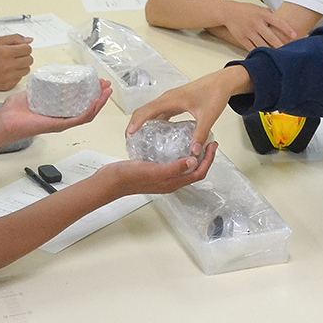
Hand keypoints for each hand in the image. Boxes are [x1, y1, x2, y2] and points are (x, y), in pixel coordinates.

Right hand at [0, 34, 33, 90]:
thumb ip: (14, 39)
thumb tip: (30, 40)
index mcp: (6, 52)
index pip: (28, 49)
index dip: (24, 47)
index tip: (18, 48)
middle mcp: (8, 66)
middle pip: (30, 60)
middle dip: (24, 56)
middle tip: (13, 56)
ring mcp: (8, 78)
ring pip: (26, 70)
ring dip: (21, 66)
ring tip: (8, 64)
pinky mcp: (7, 86)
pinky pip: (19, 79)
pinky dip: (15, 75)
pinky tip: (5, 72)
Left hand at [0, 80, 109, 142]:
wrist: (5, 121)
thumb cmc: (13, 112)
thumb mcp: (30, 92)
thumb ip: (38, 86)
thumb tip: (44, 75)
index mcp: (57, 110)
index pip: (79, 102)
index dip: (90, 92)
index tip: (96, 81)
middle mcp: (62, 117)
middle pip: (87, 108)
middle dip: (99, 96)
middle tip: (106, 85)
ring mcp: (61, 122)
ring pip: (87, 114)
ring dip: (99, 103)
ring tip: (106, 92)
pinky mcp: (59, 125)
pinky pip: (79, 119)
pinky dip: (89, 111)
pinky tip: (95, 102)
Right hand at [103, 141, 218, 195]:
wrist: (110, 181)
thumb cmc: (129, 178)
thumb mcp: (154, 171)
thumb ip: (174, 168)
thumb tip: (192, 161)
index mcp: (173, 183)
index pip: (198, 173)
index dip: (208, 160)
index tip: (213, 145)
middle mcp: (170, 180)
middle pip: (194, 169)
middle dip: (204, 156)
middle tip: (209, 141)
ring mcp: (162, 174)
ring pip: (183, 164)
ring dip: (192, 153)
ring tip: (195, 139)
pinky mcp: (153, 168)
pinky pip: (171, 160)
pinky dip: (177, 151)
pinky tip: (173, 141)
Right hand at [127, 65, 251, 152]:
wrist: (222, 82)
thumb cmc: (214, 94)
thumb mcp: (208, 116)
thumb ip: (200, 134)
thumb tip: (194, 151)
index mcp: (171, 99)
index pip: (147, 110)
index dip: (137, 122)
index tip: (129, 134)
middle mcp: (167, 98)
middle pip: (144, 110)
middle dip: (134, 124)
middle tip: (129, 140)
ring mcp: (170, 100)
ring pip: (151, 111)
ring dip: (142, 122)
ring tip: (138, 138)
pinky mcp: (175, 102)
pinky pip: (159, 112)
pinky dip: (153, 121)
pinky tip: (156, 133)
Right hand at [221, 4, 297, 51]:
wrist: (229, 12)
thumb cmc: (247, 10)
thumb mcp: (260, 9)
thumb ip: (271, 16)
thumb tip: (284, 24)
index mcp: (262, 14)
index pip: (278, 22)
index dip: (287, 29)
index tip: (294, 36)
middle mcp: (256, 23)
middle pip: (270, 37)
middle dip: (280, 45)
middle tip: (288, 52)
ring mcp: (248, 32)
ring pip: (262, 45)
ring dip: (270, 52)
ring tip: (278, 57)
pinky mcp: (242, 39)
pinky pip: (252, 48)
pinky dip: (259, 53)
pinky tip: (265, 58)